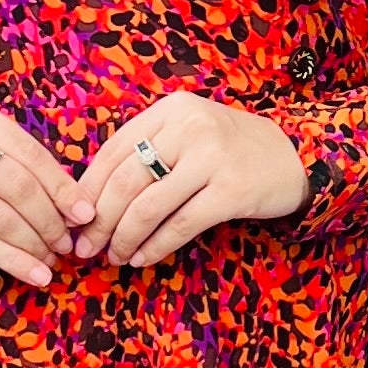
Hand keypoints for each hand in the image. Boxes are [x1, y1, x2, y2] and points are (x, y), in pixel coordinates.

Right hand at [0, 98, 81, 287]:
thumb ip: (23, 158)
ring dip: (32, 244)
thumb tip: (74, 204)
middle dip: (49, 220)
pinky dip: (10, 259)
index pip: (31, 154)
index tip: (85, 214)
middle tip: (67, 241)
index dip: (62, 188)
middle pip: (16, 187)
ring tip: (52, 257)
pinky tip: (33, 272)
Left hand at [70, 92, 308, 267]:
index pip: (114, 150)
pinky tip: (142, 258)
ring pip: (149, 206)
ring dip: (124, 238)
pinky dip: (155, 246)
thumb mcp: (190, 132)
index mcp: (171, 109)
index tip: (73, 218)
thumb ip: (149, 149)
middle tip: (85, 247)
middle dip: (99, 220)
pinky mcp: (232, 191)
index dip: (88, 188)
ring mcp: (213, 158)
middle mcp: (190, 127)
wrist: (295, 155)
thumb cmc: (231, 149)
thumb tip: (92, 196)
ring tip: (113, 256)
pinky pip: (180, 225)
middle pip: (126, 181)